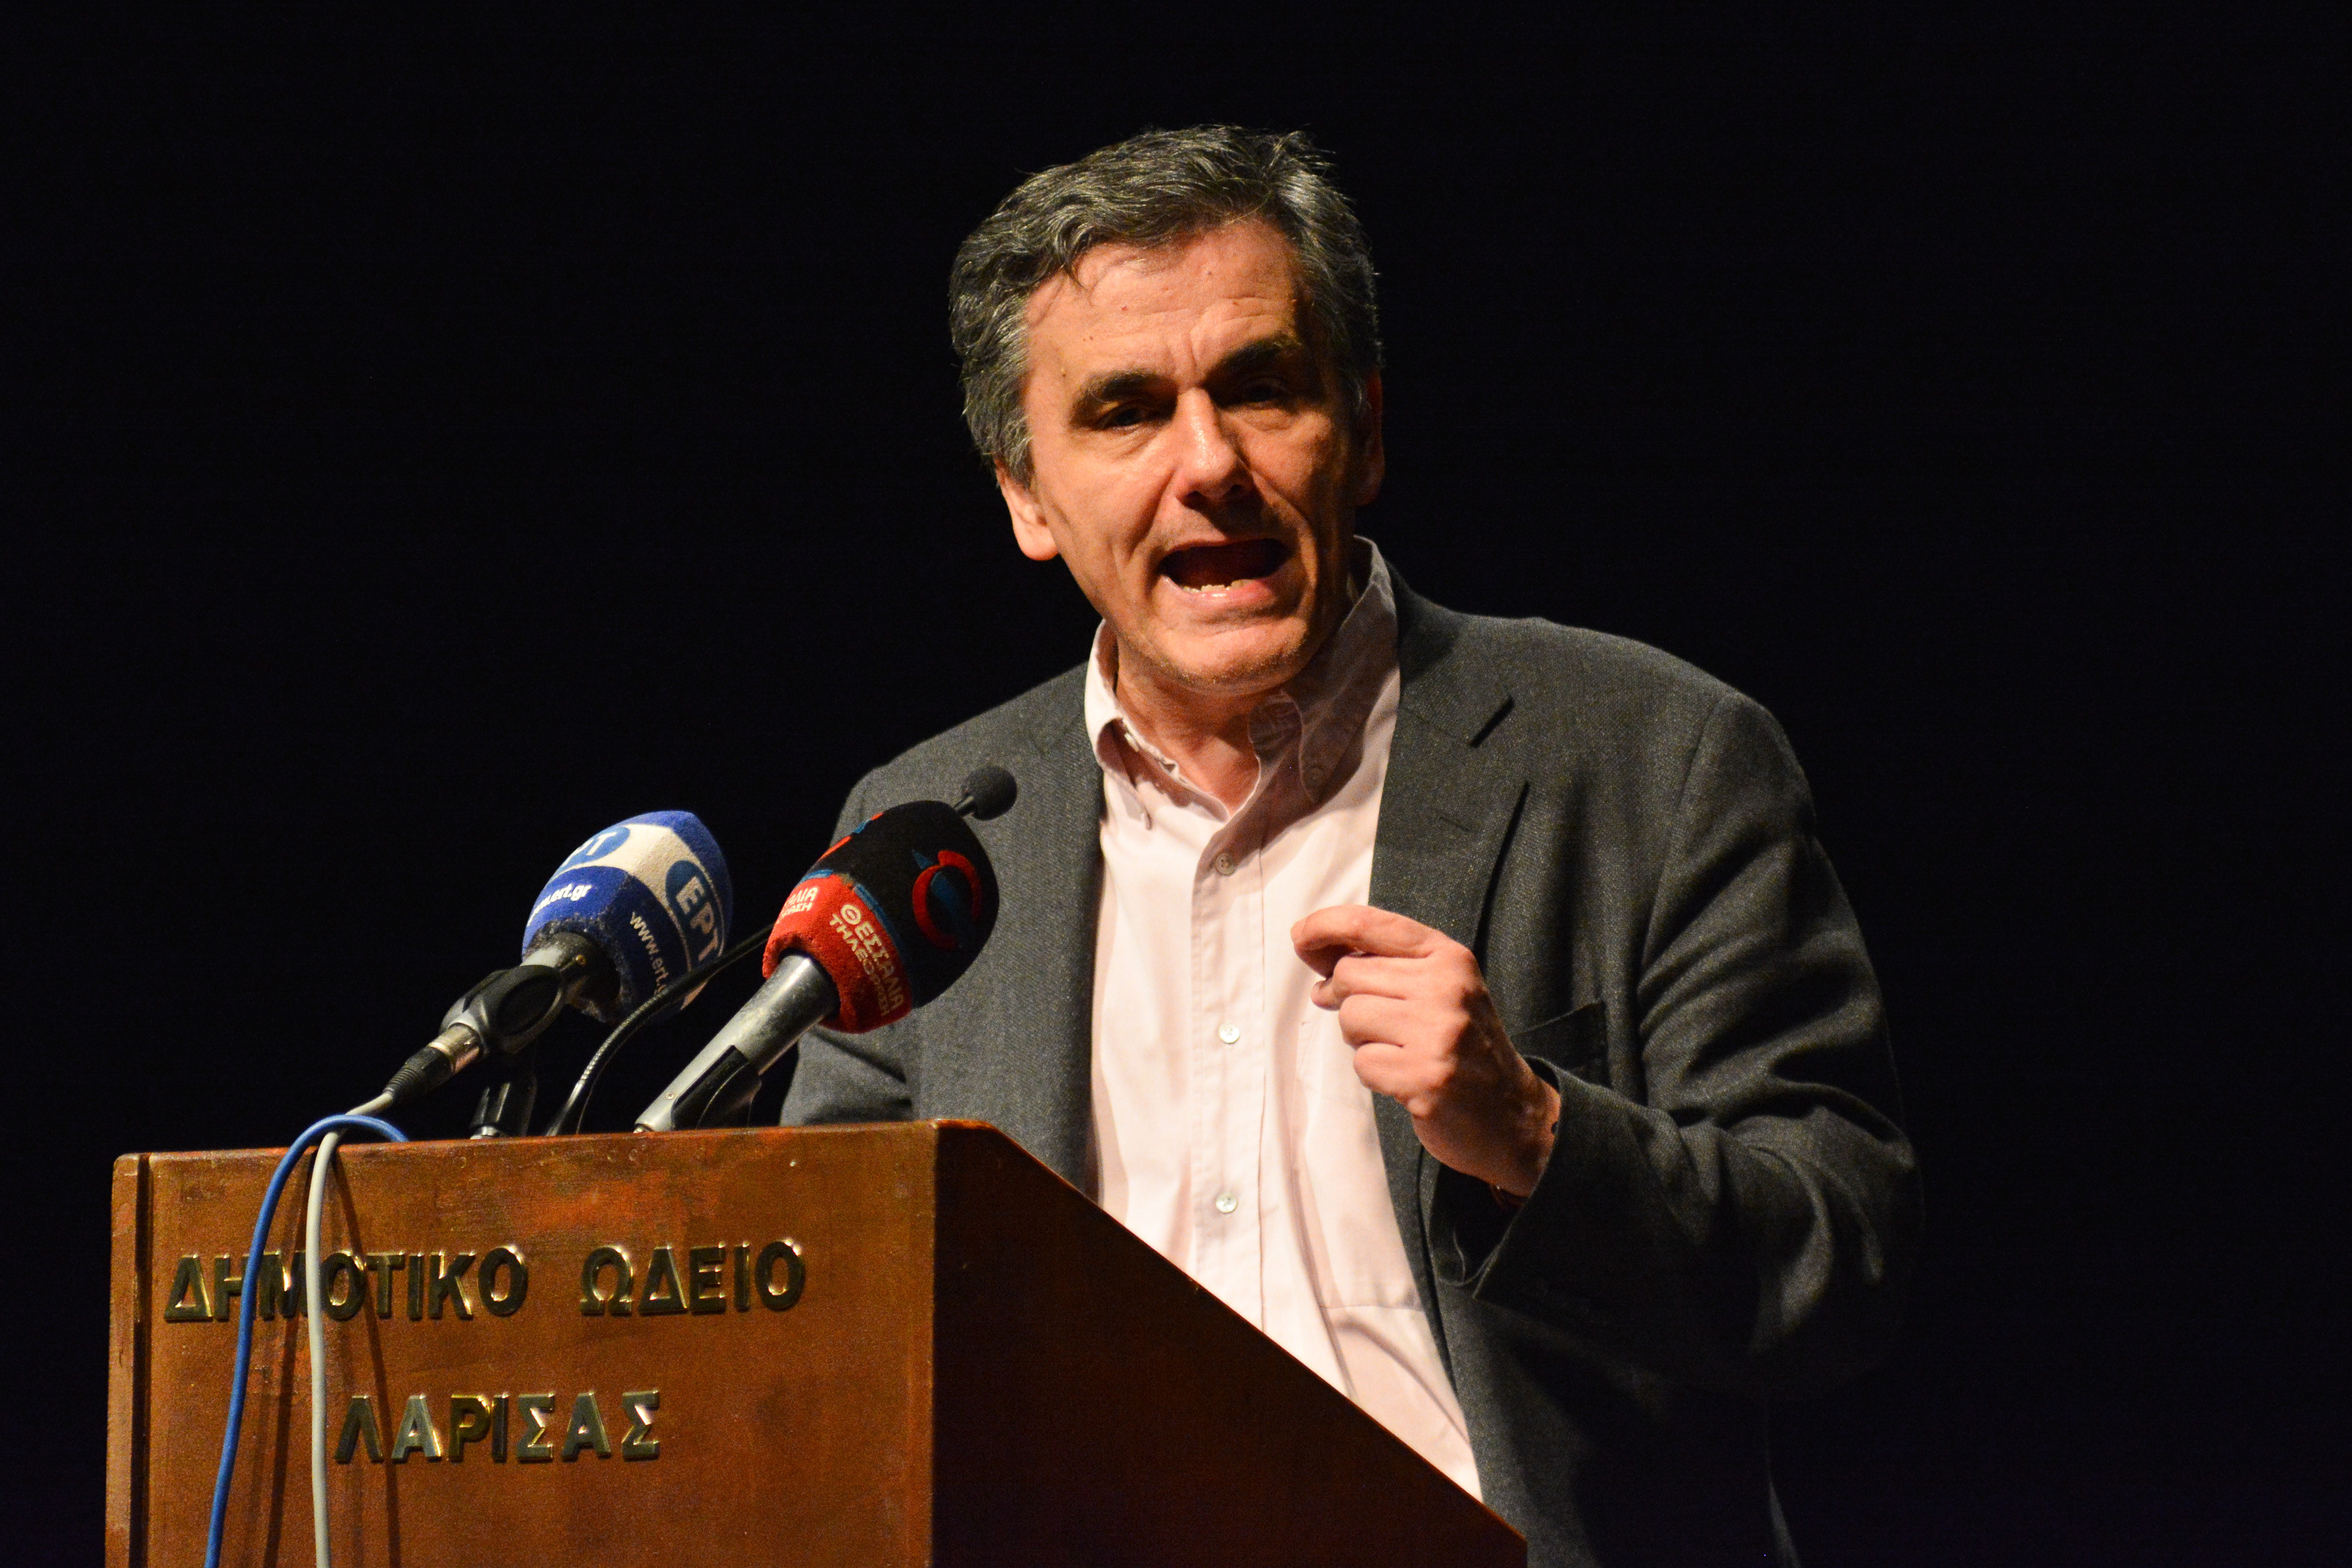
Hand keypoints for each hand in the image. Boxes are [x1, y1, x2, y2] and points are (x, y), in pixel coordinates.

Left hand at [1291, 905, 1561, 1197]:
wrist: (1512, 1114)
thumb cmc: (1462, 1046)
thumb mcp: (1435, 989)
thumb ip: (1381, 966)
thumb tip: (1314, 953)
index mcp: (1448, 957)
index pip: (1369, 923)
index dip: (1324, 926)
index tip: (1300, 936)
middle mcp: (1446, 987)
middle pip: (1350, 973)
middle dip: (1348, 999)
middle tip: (1381, 1024)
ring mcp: (1438, 1032)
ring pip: (1351, 1016)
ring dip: (1362, 1040)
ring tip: (1399, 1050)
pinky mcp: (1426, 1076)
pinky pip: (1362, 1063)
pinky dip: (1374, 1073)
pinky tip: (1404, 1077)